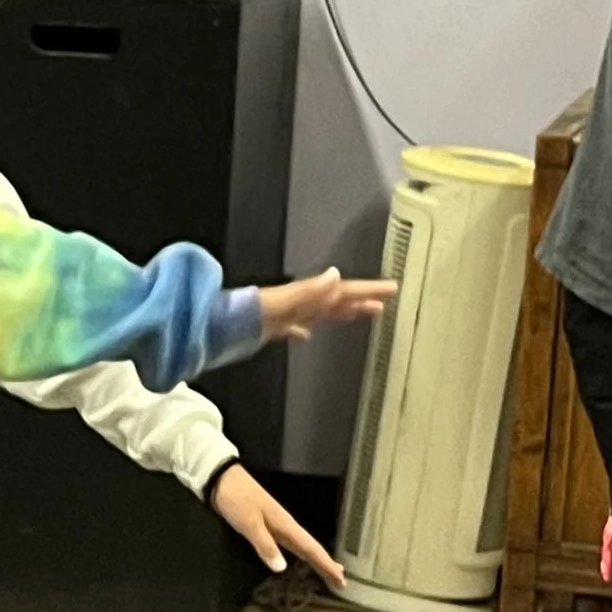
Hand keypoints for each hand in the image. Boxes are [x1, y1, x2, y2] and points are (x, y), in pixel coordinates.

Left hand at [209, 461, 345, 590]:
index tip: (341, 580)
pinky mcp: (267, 526)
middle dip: (327, 565)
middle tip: (341, 583)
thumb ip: (264, 545)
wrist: (222, 479)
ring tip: (330, 573)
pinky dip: (302, 553)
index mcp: (285, 525)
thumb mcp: (249, 523)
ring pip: (303, 547)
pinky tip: (301, 558)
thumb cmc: (236, 499)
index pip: (311, 549)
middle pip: (311, 549)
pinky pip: (291, 544)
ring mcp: (277, 525)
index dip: (326, 565)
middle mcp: (286, 526)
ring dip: (317, 560)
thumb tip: (282, 568)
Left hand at [256, 266, 394, 342]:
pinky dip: (304, 329)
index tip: (392, 288)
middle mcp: (298, 302)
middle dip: (360, 299)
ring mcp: (285, 315)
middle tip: (384, 302)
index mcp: (305, 296)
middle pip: (335, 300)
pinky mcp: (271, 328)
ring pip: (319, 312)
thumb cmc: (249, 314)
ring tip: (358, 313)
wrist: (219, 325)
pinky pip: (294, 327)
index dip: (367, 290)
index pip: (342, 291)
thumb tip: (336, 275)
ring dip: (339, 311)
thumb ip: (308, 291)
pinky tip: (308, 336)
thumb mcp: (280, 301)